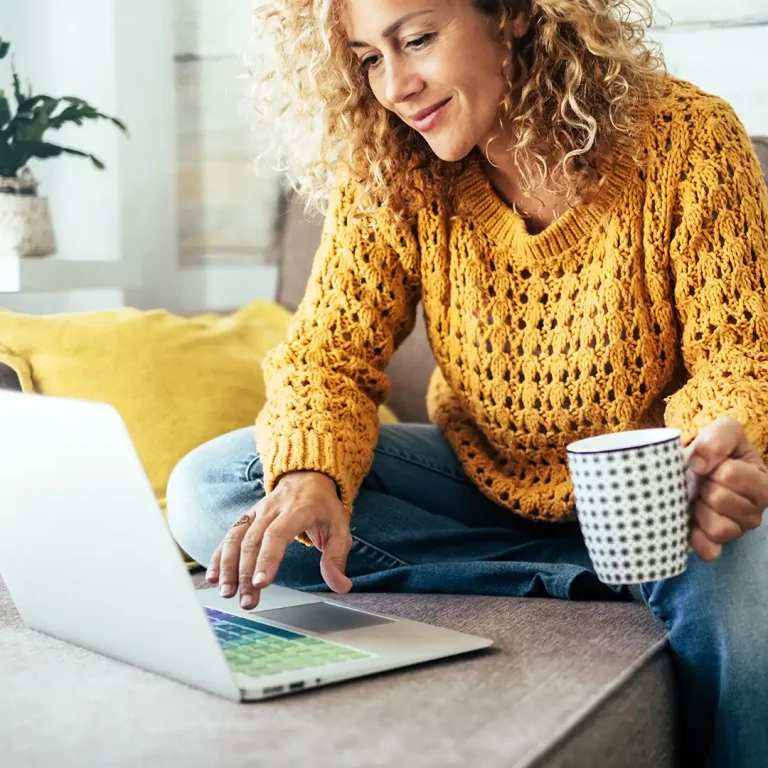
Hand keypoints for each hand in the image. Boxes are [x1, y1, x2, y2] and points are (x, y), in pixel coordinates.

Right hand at [205, 470, 352, 608]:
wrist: (308, 477)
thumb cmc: (324, 507)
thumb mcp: (340, 528)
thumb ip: (336, 557)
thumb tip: (341, 586)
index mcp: (297, 510)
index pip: (278, 534)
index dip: (267, 558)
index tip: (261, 583)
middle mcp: (273, 509)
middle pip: (253, 541)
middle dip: (247, 573)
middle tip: (247, 601)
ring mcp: (257, 512)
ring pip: (236, 537)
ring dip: (228, 566)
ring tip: (227, 592)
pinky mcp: (247, 517)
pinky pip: (229, 535)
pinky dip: (219, 556)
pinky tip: (214, 577)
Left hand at [686, 417, 767, 560]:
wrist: (695, 467)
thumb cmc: (715, 451)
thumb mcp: (723, 431)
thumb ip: (718, 438)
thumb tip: (699, 464)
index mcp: (763, 483)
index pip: (730, 475)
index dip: (712, 466)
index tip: (711, 464)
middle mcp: (756, 511)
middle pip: (720, 500)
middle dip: (704, 487)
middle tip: (702, 482)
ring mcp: (738, 530)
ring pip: (717, 527)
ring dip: (699, 509)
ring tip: (698, 498)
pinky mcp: (718, 545)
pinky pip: (709, 550)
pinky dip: (696, 538)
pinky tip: (691, 522)